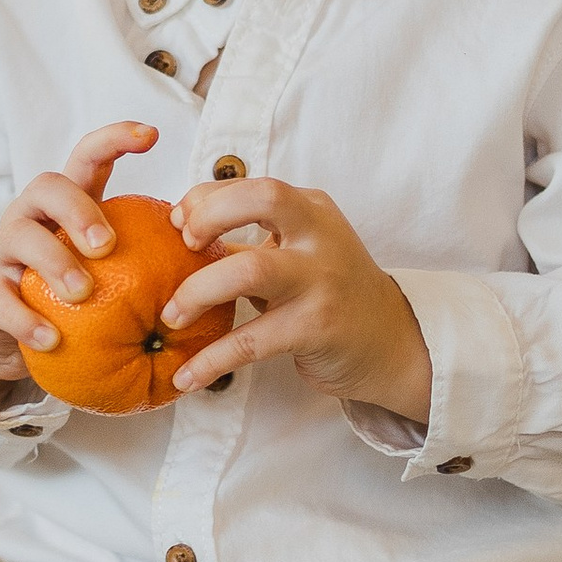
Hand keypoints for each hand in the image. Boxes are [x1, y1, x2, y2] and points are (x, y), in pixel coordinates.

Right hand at [0, 118, 157, 415]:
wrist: (6, 334)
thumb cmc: (72, 296)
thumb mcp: (109, 271)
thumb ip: (147, 261)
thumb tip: (217, 269)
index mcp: (67, 204)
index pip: (88, 157)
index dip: (116, 139)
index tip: (152, 135)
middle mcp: (33, 217)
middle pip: (47, 185)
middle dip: (79, 207)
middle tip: (106, 243)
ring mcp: (5, 253)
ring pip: (21, 238)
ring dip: (56, 262)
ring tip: (84, 292)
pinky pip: (2, 301)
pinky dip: (28, 320)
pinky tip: (52, 339)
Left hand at [165, 173, 431, 424]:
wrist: (389, 342)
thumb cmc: (329, 293)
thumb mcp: (299, 253)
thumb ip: (251, 241)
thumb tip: (179, 236)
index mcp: (311, 210)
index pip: (252, 185)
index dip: (205, 199)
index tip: (177, 222)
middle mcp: (320, 236)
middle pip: (261, 199)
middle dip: (209, 216)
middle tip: (181, 249)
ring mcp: (322, 281)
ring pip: (250, 270)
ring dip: (198, 292)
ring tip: (171, 317)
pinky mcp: (316, 327)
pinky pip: (252, 341)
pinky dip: (211, 359)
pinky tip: (186, 375)